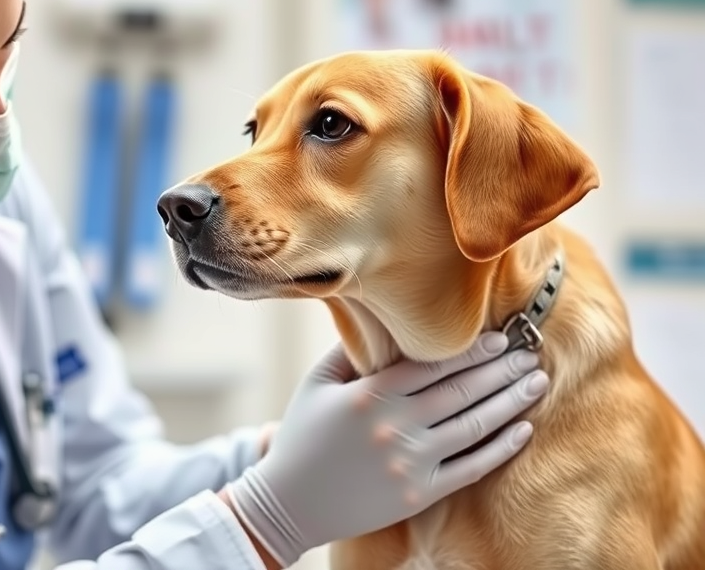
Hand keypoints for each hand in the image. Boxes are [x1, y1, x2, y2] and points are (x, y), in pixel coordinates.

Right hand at [224, 332, 546, 567]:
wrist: (289, 503)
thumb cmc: (301, 437)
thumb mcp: (315, 385)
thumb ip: (348, 352)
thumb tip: (381, 321)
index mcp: (369, 395)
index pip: (433, 365)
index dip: (471, 350)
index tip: (499, 337)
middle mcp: (393, 426)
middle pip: (461, 391)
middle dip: (501, 369)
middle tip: (529, 353)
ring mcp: (409, 463)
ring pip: (473, 425)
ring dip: (510, 402)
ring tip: (535, 382)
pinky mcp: (418, 494)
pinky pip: (471, 468)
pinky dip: (500, 448)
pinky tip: (522, 429)